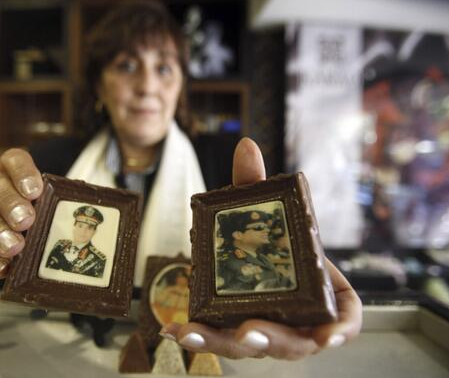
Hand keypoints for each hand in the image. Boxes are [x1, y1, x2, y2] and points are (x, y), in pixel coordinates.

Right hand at [0, 149, 43, 284]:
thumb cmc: (11, 227)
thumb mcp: (29, 216)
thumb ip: (43, 214)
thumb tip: (67, 223)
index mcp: (5, 172)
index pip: (14, 160)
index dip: (24, 172)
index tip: (35, 192)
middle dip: (10, 203)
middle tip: (26, 222)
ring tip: (14, 248)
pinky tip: (1, 267)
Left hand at [160, 138, 362, 359]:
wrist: (249, 255)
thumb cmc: (272, 240)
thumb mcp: (263, 212)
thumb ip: (256, 186)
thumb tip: (245, 145)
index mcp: (320, 293)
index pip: (344, 319)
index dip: (340, 330)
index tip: (328, 336)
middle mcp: (296, 319)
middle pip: (294, 342)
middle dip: (273, 340)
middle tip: (250, 329)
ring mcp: (265, 330)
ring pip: (250, 346)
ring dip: (223, 343)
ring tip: (196, 332)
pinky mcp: (234, 333)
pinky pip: (218, 340)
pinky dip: (197, 338)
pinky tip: (172, 331)